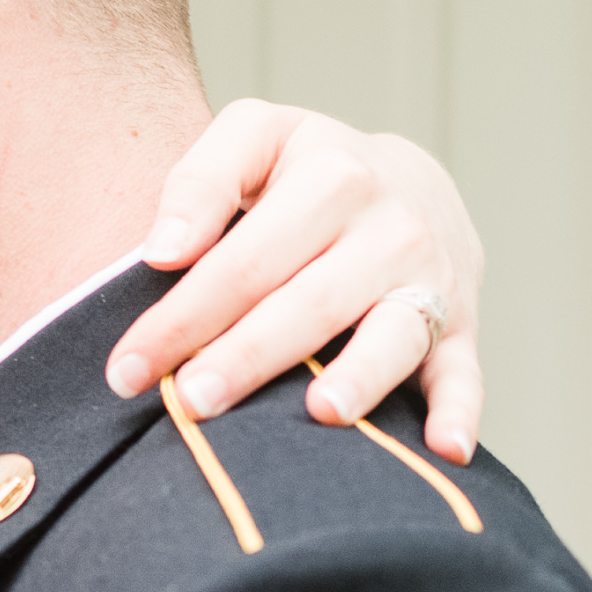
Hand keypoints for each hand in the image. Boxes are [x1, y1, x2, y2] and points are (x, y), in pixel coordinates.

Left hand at [105, 101, 488, 461]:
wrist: (414, 182)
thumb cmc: (308, 170)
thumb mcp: (256, 138)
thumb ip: (201, 181)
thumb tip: (162, 251)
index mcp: (331, 176)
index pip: (245, 260)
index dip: (183, 316)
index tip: (127, 369)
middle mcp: (390, 227)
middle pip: (310, 301)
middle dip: (248, 355)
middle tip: (191, 403)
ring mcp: (432, 280)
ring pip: (393, 334)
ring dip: (361, 376)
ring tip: (322, 414)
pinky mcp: (462, 327)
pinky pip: (464, 375)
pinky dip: (460, 413)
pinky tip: (445, 452)